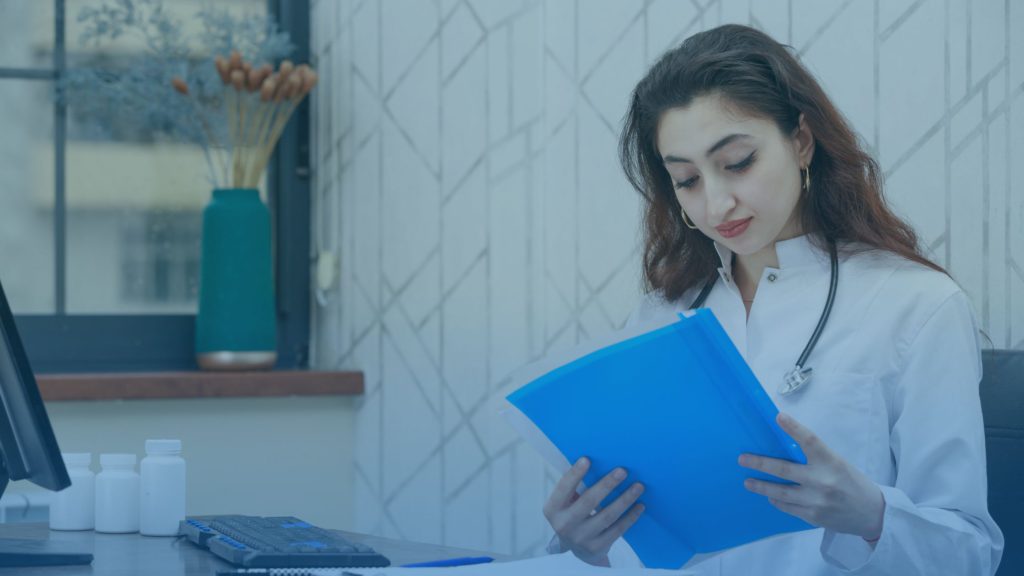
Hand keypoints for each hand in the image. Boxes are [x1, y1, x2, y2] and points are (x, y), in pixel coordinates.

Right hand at [543, 457, 645, 565]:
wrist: (577, 549)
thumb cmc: (573, 514)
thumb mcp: (565, 503)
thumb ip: (574, 487)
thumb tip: (598, 462)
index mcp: (553, 509)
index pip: (563, 488)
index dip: (575, 474)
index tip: (587, 459)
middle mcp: (564, 525)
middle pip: (588, 501)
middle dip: (607, 484)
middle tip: (622, 471)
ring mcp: (581, 538)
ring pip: (607, 516)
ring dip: (625, 499)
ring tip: (638, 486)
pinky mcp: (597, 547)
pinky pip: (618, 529)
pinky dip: (630, 516)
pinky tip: (639, 505)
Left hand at [739, 413, 885, 540]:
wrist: (872, 513)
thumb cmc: (851, 482)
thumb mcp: (837, 463)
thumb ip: (815, 458)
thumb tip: (784, 448)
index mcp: (831, 461)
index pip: (809, 441)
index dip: (793, 428)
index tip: (778, 417)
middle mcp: (822, 480)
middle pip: (783, 470)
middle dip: (759, 463)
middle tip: (742, 459)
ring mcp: (816, 500)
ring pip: (780, 492)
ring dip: (761, 486)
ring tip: (748, 481)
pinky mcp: (812, 516)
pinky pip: (787, 506)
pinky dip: (776, 500)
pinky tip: (769, 496)